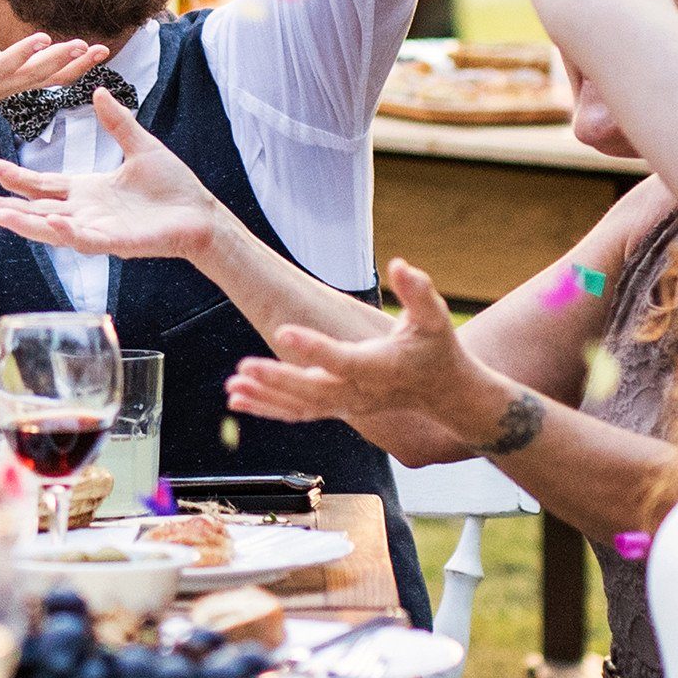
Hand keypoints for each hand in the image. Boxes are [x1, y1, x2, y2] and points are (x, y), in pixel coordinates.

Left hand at [0, 26, 110, 136]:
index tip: (103, 50)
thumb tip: (70, 50)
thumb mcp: (9, 77)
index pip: (53, 77)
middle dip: (60, 59)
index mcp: (16, 84)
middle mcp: (1, 85)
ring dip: (23, 53)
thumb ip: (35, 66)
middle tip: (85, 46)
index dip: (78, 65)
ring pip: (4, 68)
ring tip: (43, 38)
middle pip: (35, 73)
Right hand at [0, 86, 221, 261]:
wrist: (201, 214)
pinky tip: (48, 222)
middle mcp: (86, 213)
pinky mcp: (115, 243)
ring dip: (24, 222)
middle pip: (36, 210)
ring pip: (52, 228)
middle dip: (5, 207)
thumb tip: (98, 91)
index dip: (16, 178)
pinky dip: (64, 232)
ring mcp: (98, 230)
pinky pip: (84, 239)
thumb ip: (117, 122)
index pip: (43, 185)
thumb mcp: (140, 145)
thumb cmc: (173, 186)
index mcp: (87, 190)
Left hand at [226, 260, 474, 425]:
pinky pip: (298, 413)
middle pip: (313, 391)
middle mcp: (359, 391)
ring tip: (233, 387)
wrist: (444, 392)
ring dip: (265, 397)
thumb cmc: (436, 348)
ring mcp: (347, 405)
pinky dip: (268, 408)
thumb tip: (400, 265)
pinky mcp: (337, 408)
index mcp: (379, 367)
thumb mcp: (434, 317)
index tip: (282, 331)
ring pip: (300, 407)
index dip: (314, 347)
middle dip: (277, 380)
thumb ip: (418, 291)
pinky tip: (238, 399)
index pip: (342, 360)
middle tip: (244, 368)